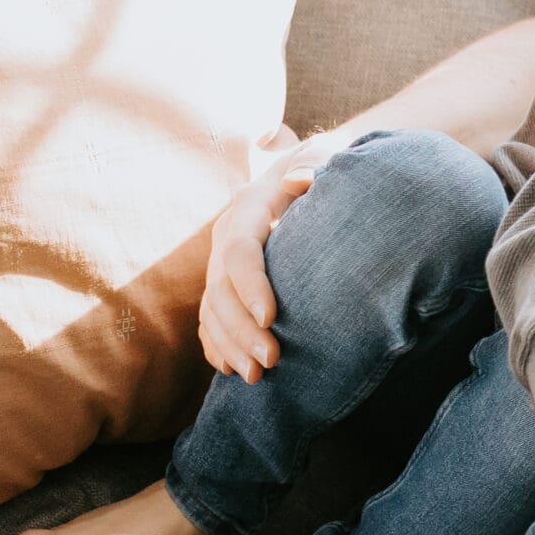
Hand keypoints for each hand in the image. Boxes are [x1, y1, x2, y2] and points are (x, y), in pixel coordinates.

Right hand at [199, 166, 314, 381]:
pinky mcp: (225, 284)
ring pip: (211, 312)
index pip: (239, 252)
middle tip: (271, 361)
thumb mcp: (325, 156)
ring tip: (256, 378)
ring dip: (229, 346)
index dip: (250, 286)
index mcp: (247, 209)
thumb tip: (299, 182)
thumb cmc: (323, 167)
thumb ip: (317, 165)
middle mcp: (226, 239)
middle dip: (241, 329)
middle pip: (220, 291)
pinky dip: (217, 346)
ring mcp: (221, 264)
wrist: (303, 171)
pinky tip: (231, 370)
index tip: (272, 318)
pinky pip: (209, 320)